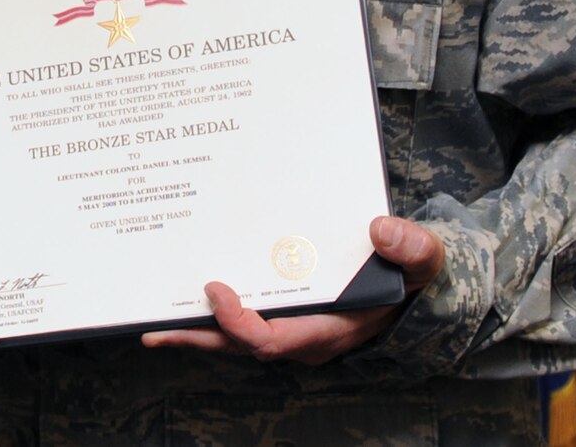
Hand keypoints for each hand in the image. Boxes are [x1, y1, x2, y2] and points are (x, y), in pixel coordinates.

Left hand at [140, 216, 443, 365]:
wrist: (410, 280)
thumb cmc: (412, 273)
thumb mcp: (424, 259)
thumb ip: (413, 248)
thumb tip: (381, 229)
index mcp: (328, 329)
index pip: (272, 341)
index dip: (238, 323)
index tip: (215, 288)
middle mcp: (301, 335)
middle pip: (240, 346)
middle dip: (197, 338)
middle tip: (155, 328)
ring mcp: (289, 326)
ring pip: (233, 337)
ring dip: (195, 330)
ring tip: (151, 322)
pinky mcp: (280, 312)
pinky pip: (240, 320)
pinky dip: (210, 313)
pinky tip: (182, 298)